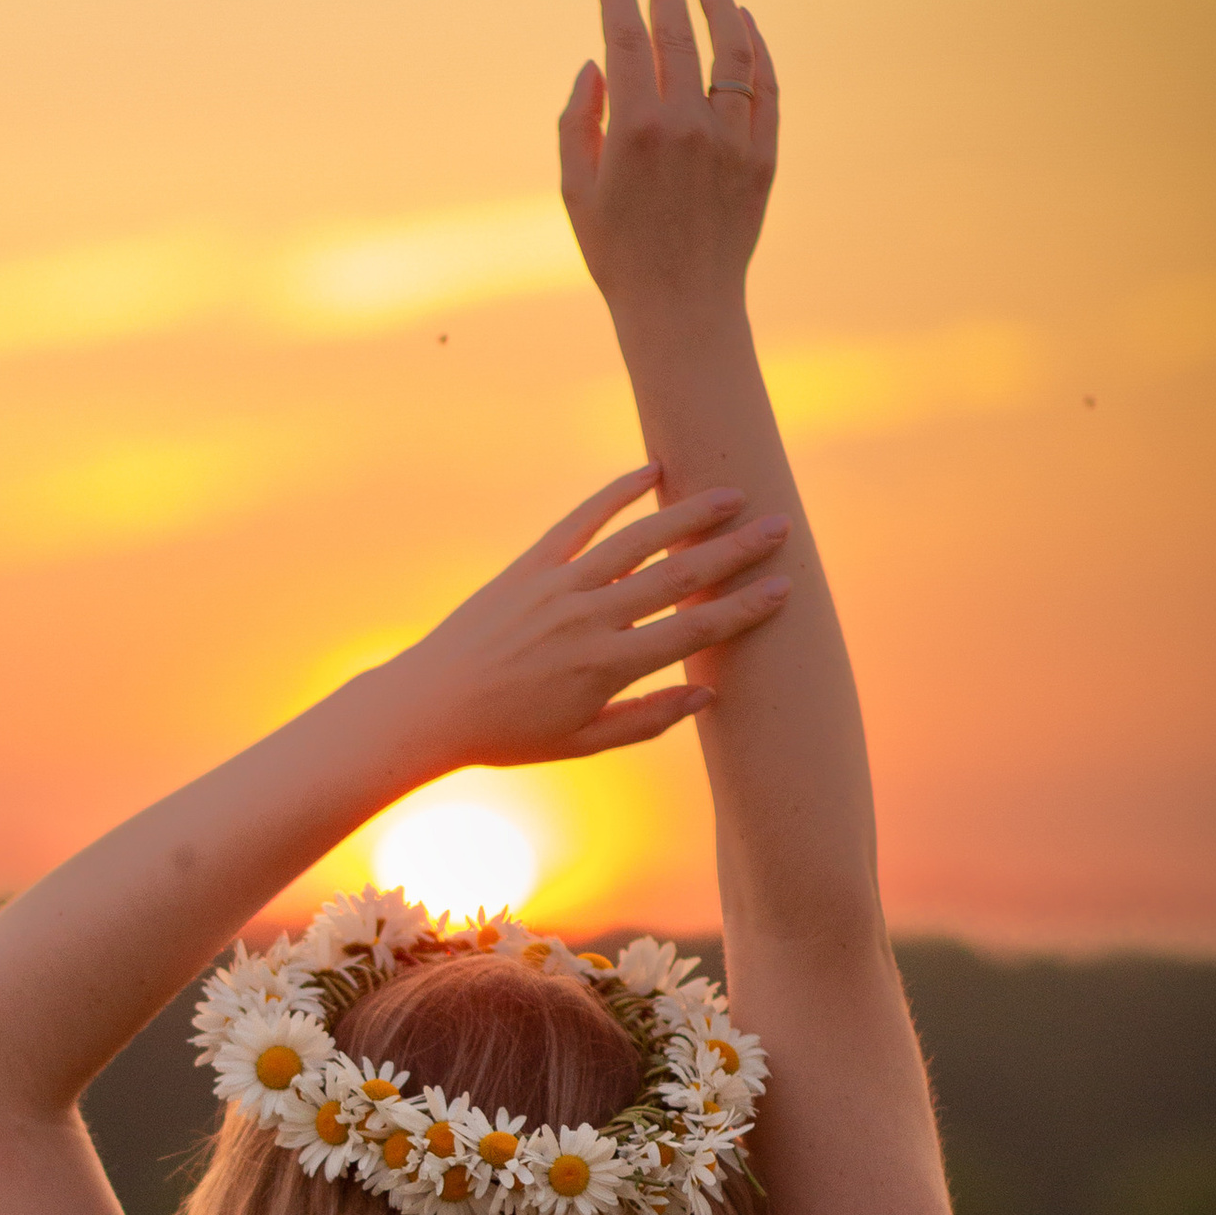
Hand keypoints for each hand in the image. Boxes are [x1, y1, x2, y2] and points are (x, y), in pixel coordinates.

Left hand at [380, 466, 788, 772]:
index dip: (743, 608)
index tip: (783, 588)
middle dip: (733, 551)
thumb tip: (708, 695)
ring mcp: (558, 587)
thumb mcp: (584, 742)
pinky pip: (580, 521)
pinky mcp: (530, 566)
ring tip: (730, 494)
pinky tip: (652, 472)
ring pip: (637, 540)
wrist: (432, 706)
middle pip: (677, 576)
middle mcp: (589, 619)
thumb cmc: (509, 735)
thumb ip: (648, 719)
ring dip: (688, 514)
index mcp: (608, 667)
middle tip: (779, 527)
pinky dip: (616, 494)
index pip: (693, 629)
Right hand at [559, 0, 777, 312]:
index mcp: (634, 129)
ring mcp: (731, 139)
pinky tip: (744, 25)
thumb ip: (577, 121)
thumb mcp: (574, 191)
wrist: (682, 308)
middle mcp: (687, 125)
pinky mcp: (763, 156)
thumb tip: (596, 65)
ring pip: (733, 50)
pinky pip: (766, 86)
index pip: (624, 39)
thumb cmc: (618, 254)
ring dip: (719, 6)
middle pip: (678, 33)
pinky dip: (757, 48)